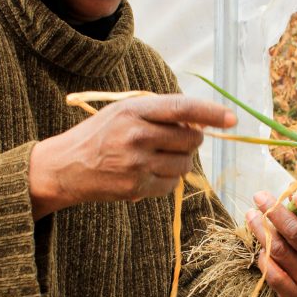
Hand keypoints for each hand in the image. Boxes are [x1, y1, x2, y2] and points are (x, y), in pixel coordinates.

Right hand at [29, 94, 235, 219]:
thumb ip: (157, 113)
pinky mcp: (136, 187)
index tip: (232, 119)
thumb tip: (199, 122)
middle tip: (177, 140)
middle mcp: (136, 135)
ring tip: (158, 157)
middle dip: (192, 141)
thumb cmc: (97, 136)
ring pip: (185, 164)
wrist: (64, 168)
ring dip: (180, 161)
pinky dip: (167, 180)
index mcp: (133, 110)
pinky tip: (148, 173)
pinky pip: (171, 185)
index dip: (211, 113)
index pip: (182, 108)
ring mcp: (136, 163)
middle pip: (191, 139)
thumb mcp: (121, 112)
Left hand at [246, 191, 296, 296]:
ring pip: (280, 250)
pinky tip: (260, 247)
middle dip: (276, 213)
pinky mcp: (295, 296)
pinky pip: (272, 272)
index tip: (296, 195)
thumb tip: (288, 192)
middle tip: (260, 197)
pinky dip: (263, 257)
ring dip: (262, 230)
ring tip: (251, 215)